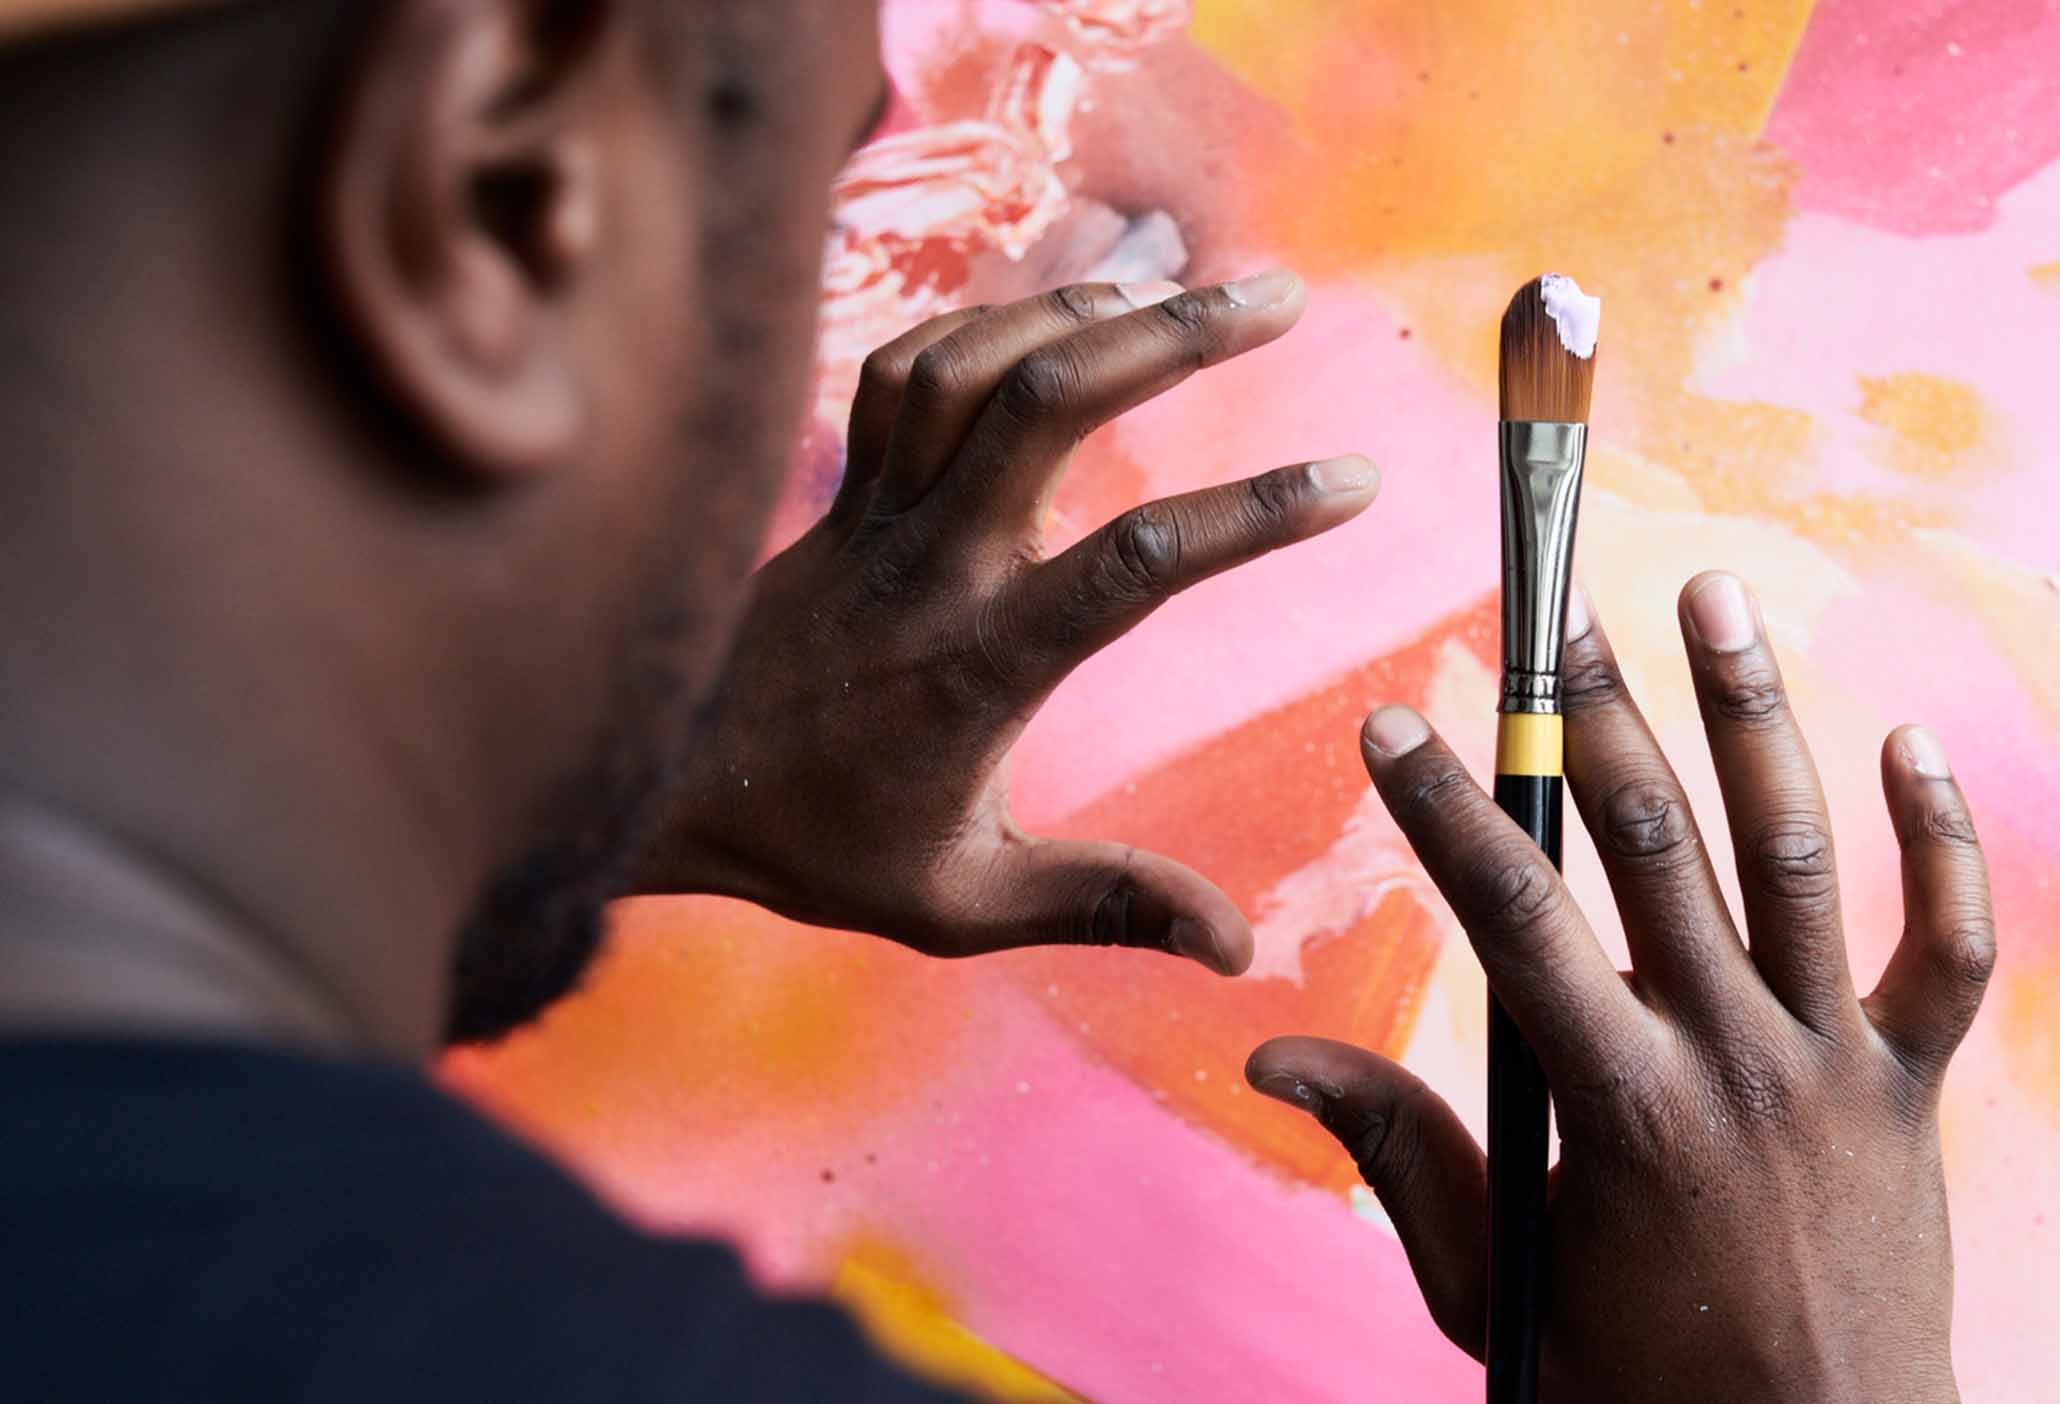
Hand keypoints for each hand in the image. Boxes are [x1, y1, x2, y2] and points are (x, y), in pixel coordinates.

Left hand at [636, 272, 1377, 973]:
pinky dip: (990, 322)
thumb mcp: (965, 907)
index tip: (1352, 478)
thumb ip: (1106, 906)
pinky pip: (909, 366)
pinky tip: (1062, 314)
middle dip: (1178, 333)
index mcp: (981, 662)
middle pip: (1052, 403)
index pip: (1137, 565)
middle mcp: (932, 564)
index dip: (1254, 512)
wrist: (660, 784)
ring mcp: (878, 512)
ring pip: (977, 361)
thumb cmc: (821, 848)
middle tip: (1283, 297)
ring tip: (1186, 284)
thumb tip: (1239, 951)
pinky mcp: (842, 487)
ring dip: (1089, 307)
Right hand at [1248, 572, 1995, 1400]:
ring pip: (1801, 858)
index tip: (1394, 721)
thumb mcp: (1496, 1286)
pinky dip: (1943, 842)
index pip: (1514, 917)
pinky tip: (1910, 737)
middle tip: (1555, 609)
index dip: (1446, 810)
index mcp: (1621, 1107)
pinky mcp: (1916, 1089)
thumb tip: (1275, 1049)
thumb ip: (1400, 1153)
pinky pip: (1953, 951)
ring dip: (1754, 715)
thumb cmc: (1637, 1389)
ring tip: (1715, 591)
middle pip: (1659, 847)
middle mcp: (1736, 1062)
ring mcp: (1839, 1066)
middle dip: (1596, 715)